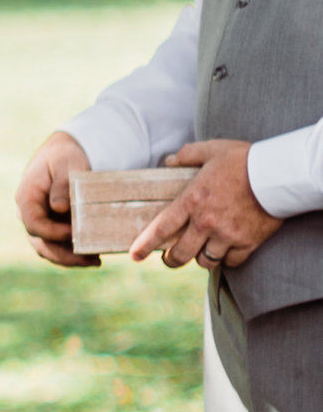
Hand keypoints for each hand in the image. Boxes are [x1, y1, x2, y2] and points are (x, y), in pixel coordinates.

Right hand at [16, 131, 95, 267]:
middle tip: (91, 259)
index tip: (74, 233)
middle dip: (64, 255)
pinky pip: (58, 246)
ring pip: (48, 249)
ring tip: (95, 261)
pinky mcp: (53, 227)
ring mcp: (40, 223)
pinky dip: (73, 254)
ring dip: (70, 259)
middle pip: (40, 243)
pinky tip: (94, 256)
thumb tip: (58, 208)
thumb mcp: (65, 164)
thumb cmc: (64, 156)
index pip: (34, 223)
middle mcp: (29, 214)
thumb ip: (62, 185)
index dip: (53, 233)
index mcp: (27, 197)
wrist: (65, 154)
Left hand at [135, 139, 281, 273]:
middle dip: (172, 260)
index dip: (145, 244)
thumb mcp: (211, 149)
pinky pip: (232, 262)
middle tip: (171, 258)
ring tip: (202, 251)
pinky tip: (226, 251)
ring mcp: (227, 235)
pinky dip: (227, 260)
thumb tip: (169, 160)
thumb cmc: (243, 160)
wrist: (277, 174)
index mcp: (192, 200)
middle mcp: (206, 222)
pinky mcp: (247, 243)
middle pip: (180, 254)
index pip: (161, 228)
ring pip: (206, 261)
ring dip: (201, 258)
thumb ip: (187, 155)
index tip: (135, 255)